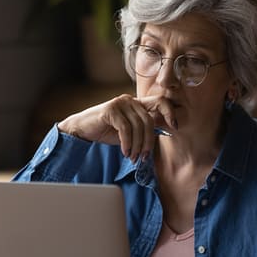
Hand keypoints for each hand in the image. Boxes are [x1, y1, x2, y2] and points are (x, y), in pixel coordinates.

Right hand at [57, 94, 176, 161]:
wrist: (82, 130)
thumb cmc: (106, 131)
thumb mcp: (129, 132)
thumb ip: (143, 129)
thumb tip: (162, 133)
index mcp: (137, 103)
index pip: (160, 102)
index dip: (170, 112)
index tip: (174, 127)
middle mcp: (130, 100)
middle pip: (149, 121)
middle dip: (147, 142)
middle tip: (142, 157)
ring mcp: (120, 103)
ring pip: (138, 127)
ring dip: (136, 146)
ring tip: (132, 157)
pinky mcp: (110, 109)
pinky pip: (126, 129)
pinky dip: (127, 143)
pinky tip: (125, 152)